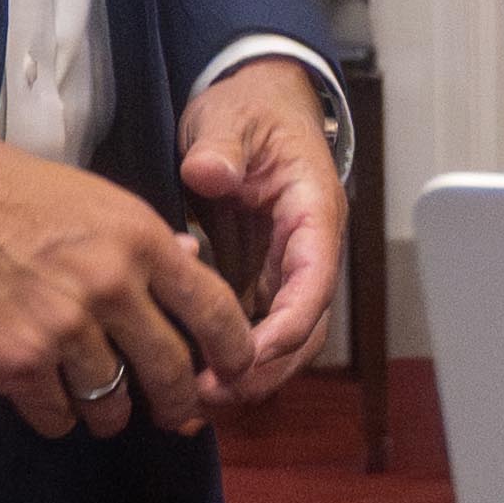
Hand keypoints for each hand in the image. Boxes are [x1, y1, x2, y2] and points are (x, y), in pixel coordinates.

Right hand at [0, 119, 252, 440]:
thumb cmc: (1, 190)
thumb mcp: (89, 197)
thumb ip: (141, 239)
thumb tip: (189, 263)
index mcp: (137, 238)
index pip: (211, 307)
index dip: (234, 351)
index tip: (238, 374)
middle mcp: (109, 285)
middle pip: (170, 370)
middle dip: (180, 404)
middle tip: (177, 416)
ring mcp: (62, 329)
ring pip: (112, 404)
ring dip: (111, 414)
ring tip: (101, 407)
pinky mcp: (15, 364)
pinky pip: (56, 415)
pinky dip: (56, 415)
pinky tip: (44, 396)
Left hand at [176, 61, 347, 406]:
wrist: (253, 103)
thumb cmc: (249, 109)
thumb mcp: (232, 117)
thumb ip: (223, 146)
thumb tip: (210, 173)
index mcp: (314, 213)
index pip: (314, 283)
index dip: (284, 329)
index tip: (242, 358)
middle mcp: (308, 251)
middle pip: (304, 329)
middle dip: (263, 369)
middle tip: (209, 394)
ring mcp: (284, 269)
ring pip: (283, 340)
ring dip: (248, 375)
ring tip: (195, 399)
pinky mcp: (259, 278)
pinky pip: (253, 329)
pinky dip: (230, 359)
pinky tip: (189, 377)